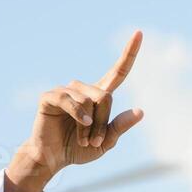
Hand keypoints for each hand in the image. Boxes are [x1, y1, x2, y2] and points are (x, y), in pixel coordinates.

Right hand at [4, 30, 145, 191]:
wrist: (53, 158)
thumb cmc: (79, 149)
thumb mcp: (105, 142)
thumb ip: (120, 127)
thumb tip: (140, 111)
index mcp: (99, 97)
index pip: (118, 72)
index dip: (129, 53)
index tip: (139, 33)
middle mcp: (83, 89)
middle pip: (105, 97)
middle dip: (103, 122)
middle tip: (94, 142)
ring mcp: (66, 91)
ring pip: (90, 101)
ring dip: (90, 126)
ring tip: (83, 139)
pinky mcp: (50, 96)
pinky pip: (70, 101)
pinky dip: (79, 115)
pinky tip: (82, 126)